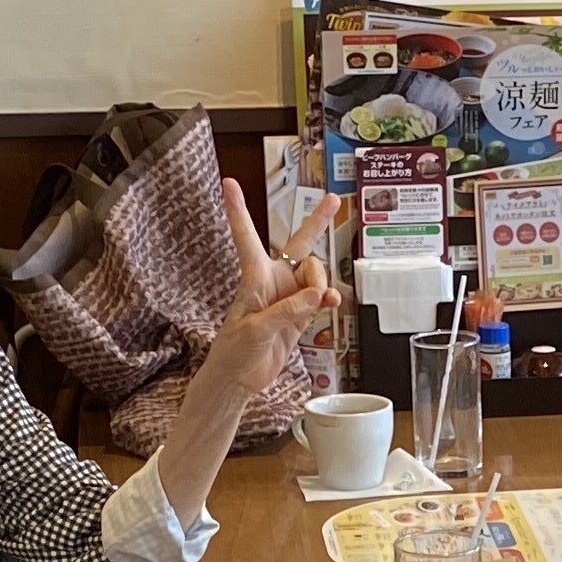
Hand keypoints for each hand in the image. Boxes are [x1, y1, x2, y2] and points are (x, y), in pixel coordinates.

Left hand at [200, 181, 340, 399]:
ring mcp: (290, 296)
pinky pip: (322, 297)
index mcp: (254, 277)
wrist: (239, 378)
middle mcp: (274, 280)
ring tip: (315, 303)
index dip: (238, 210)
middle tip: (332, 200)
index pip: (246, 236)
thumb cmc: (234, 350)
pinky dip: (329, 299)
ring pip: (316, 274)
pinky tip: (331, 303)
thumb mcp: (256, 329)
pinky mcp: (301, 314)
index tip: (229, 183)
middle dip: (317, 222)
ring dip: (321, 284)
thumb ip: (287, 310)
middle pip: (300, 244)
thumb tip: (316, 295)